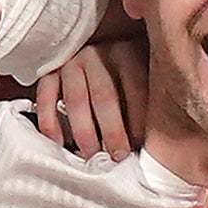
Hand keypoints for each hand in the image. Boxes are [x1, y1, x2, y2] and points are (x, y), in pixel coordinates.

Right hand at [26, 36, 146, 161]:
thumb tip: (161, 140)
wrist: (96, 50)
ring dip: (84, 132)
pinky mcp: (50, 72)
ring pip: (76, 99)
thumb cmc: (126, 77)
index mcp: (126, 52)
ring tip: (92, 156)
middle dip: (111, 131)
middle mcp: (97, 53)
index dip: (137, 120)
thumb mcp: (145, 76)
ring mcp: (71, 61)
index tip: (140, 146)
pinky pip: (46, 98)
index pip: (135, 88)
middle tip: (117, 157)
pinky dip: (50, 122)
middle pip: (104, 96)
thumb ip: (152, 99)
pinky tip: (59, 143)